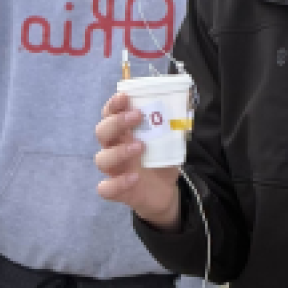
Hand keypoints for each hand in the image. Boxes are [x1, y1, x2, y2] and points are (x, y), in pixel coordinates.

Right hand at [94, 93, 181, 229]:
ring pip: (101, 159)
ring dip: (119, 151)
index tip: (125, 96)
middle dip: (116, 122)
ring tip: (140, 146)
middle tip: (137, 116)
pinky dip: (117, 183)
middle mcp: (114, 149)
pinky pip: (106, 188)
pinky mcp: (117, 191)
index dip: (114, 104)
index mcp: (124, 133)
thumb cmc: (161, 160)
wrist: (165, 191)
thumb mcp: (170, 141)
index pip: (110, 114)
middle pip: (102, 132)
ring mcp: (114, 170)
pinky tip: (134, 178)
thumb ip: (172, 125)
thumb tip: (186, 102)